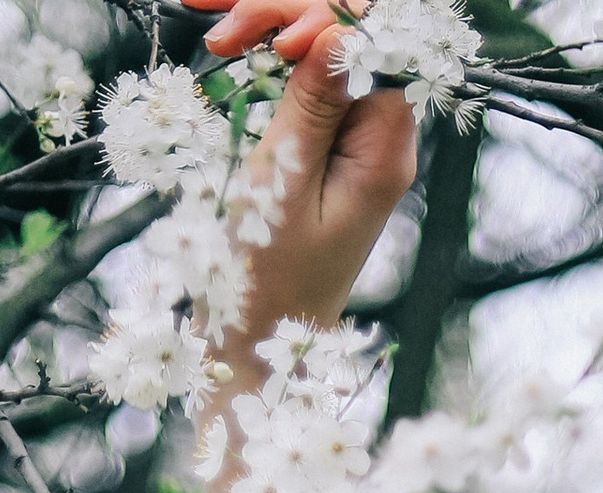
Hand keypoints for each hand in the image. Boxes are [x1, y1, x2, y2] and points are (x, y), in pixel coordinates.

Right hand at [194, 13, 417, 353]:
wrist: (255, 348)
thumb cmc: (266, 285)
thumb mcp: (283, 186)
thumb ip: (313, 106)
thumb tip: (337, 32)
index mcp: (386, 150)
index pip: (378, 45)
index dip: (328, 22)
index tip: (276, 41)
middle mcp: (380, 137)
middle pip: (349, 38)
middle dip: (287, 16)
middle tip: (222, 30)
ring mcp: (353, 137)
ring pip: (322, 47)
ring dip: (269, 26)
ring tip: (216, 36)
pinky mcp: (324, 140)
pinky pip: (304, 74)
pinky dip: (265, 51)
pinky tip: (228, 47)